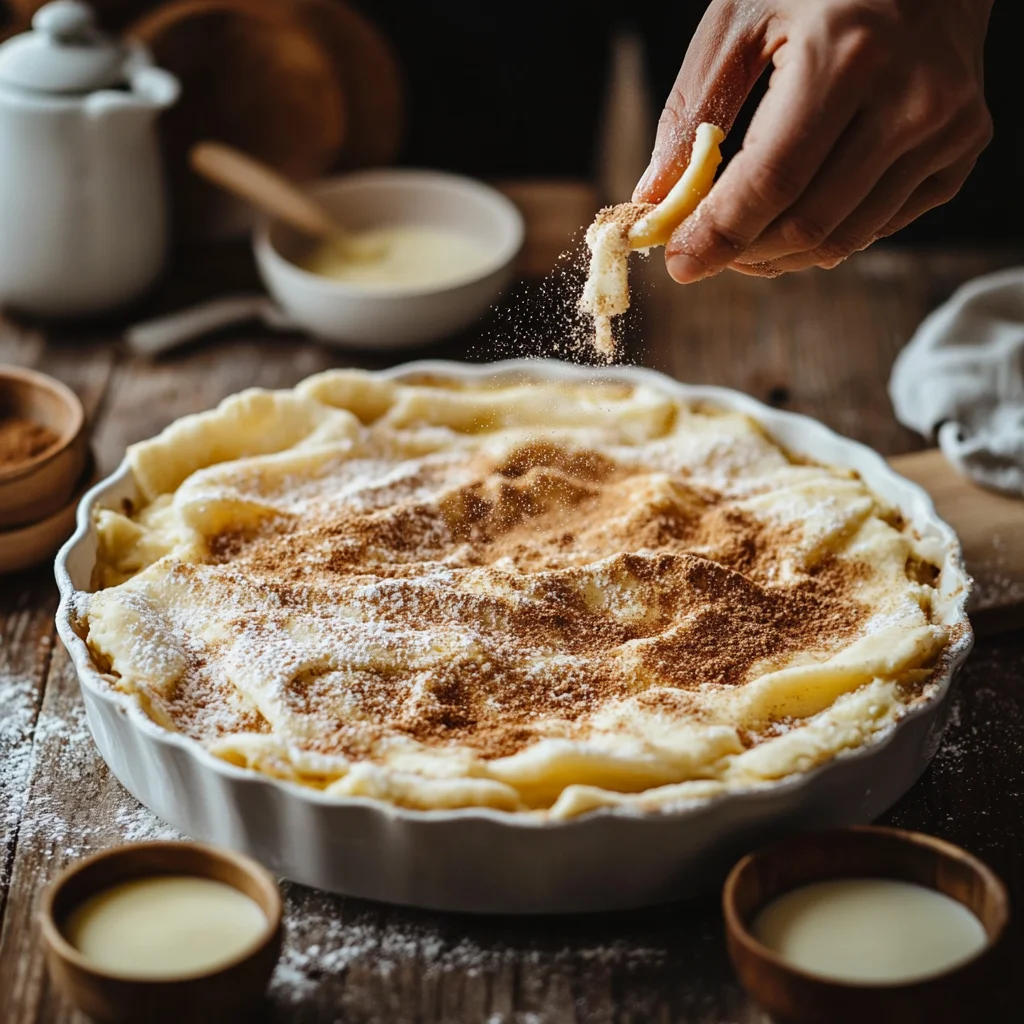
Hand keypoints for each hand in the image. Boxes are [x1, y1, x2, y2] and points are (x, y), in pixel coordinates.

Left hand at [633, 0, 993, 281]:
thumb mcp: (740, 20)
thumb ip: (693, 111)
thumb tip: (655, 198)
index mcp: (846, 57)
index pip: (772, 181)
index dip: (718, 234)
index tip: (679, 263)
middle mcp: (909, 100)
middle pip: (807, 223)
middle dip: (742, 252)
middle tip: (704, 249)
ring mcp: (945, 130)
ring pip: (843, 239)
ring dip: (779, 255)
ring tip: (744, 237)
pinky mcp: (960, 152)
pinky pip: (877, 227)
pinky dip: (825, 235)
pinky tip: (797, 212)